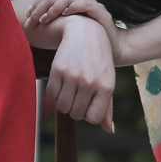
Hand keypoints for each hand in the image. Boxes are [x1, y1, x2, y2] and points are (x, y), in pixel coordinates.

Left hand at [23, 0, 114, 38]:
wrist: (113, 49)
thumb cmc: (87, 41)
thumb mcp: (67, 30)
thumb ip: (54, 23)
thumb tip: (32, 25)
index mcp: (71, 0)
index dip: (36, 3)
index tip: (27, 17)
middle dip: (39, 6)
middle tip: (31, 21)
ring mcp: (90, 3)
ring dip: (53, 8)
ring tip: (44, 20)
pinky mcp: (100, 12)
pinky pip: (85, 3)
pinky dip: (73, 7)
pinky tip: (65, 15)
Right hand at [47, 14, 115, 131]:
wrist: (85, 31)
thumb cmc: (99, 60)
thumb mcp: (107, 81)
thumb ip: (107, 107)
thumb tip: (109, 130)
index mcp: (106, 87)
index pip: (93, 119)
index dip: (88, 113)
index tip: (88, 103)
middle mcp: (90, 82)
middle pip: (76, 114)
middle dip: (75, 107)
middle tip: (78, 93)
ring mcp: (73, 76)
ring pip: (62, 106)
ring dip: (63, 101)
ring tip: (69, 88)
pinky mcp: (58, 69)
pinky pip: (51, 94)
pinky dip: (54, 91)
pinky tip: (61, 80)